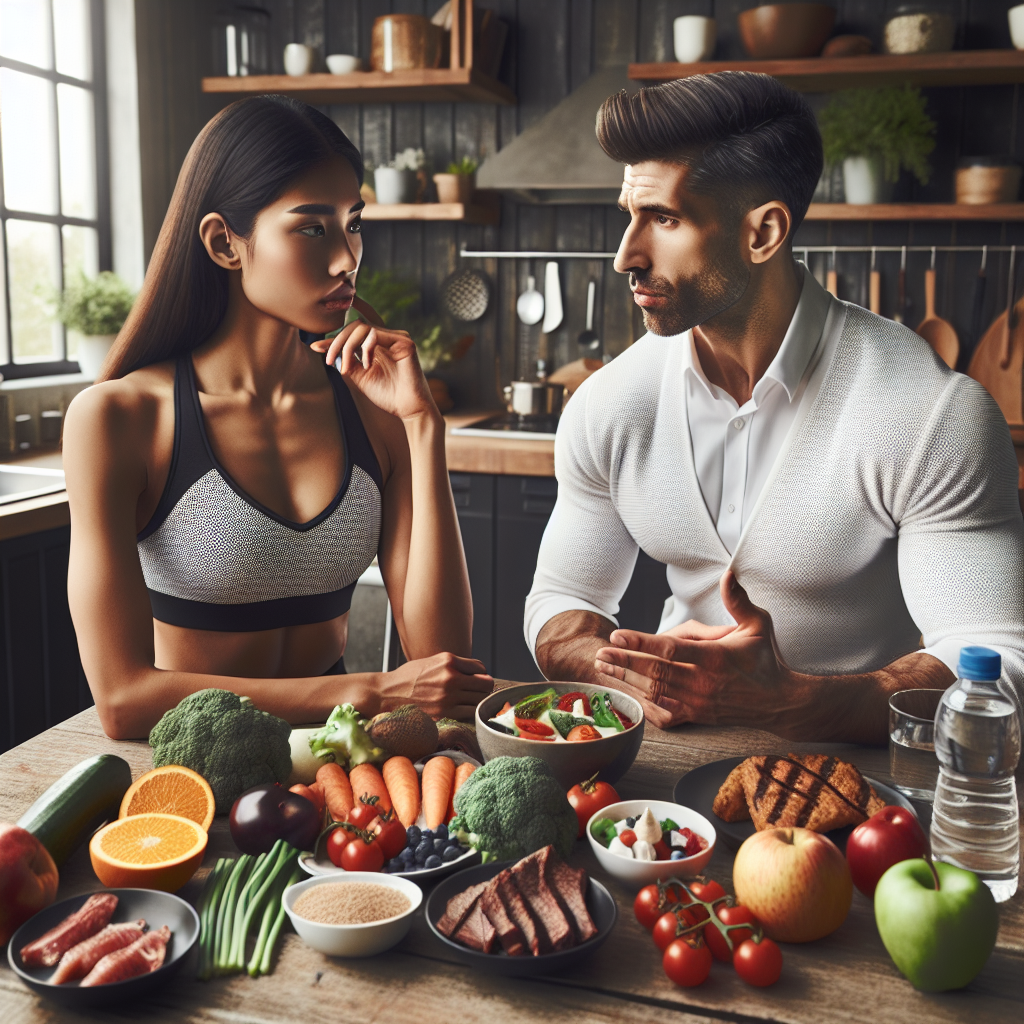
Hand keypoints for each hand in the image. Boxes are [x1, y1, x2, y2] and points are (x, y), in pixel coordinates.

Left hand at [310, 318, 435, 422]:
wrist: (408, 409)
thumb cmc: (387, 395)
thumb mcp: (358, 377)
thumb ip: (345, 361)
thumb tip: (324, 348)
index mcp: (377, 345)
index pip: (352, 334)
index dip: (333, 339)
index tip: (315, 348)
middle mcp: (386, 338)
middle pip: (354, 326)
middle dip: (338, 342)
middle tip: (329, 361)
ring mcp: (396, 338)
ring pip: (362, 328)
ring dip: (348, 347)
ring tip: (347, 368)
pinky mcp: (405, 341)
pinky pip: (376, 334)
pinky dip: (366, 349)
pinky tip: (368, 365)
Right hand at [376, 652, 492, 719]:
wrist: (387, 693)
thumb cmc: (408, 677)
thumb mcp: (431, 661)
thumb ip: (453, 665)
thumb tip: (475, 672)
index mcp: (448, 661)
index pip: (481, 668)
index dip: (480, 674)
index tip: (475, 679)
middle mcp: (450, 677)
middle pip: (486, 684)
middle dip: (483, 688)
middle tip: (475, 692)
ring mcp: (448, 696)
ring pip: (480, 701)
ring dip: (477, 702)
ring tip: (468, 702)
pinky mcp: (444, 713)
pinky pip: (469, 714)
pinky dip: (469, 713)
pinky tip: (461, 710)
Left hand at [593, 570, 796, 730]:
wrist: (779, 703)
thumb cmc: (766, 661)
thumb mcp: (759, 625)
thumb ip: (738, 600)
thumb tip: (728, 574)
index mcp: (715, 659)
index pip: (670, 649)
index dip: (641, 642)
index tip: (617, 635)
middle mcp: (703, 683)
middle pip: (655, 672)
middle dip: (624, 662)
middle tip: (600, 653)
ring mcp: (698, 703)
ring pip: (654, 692)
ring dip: (626, 680)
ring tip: (603, 668)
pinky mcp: (697, 716)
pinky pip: (663, 710)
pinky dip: (642, 701)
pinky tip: (625, 691)